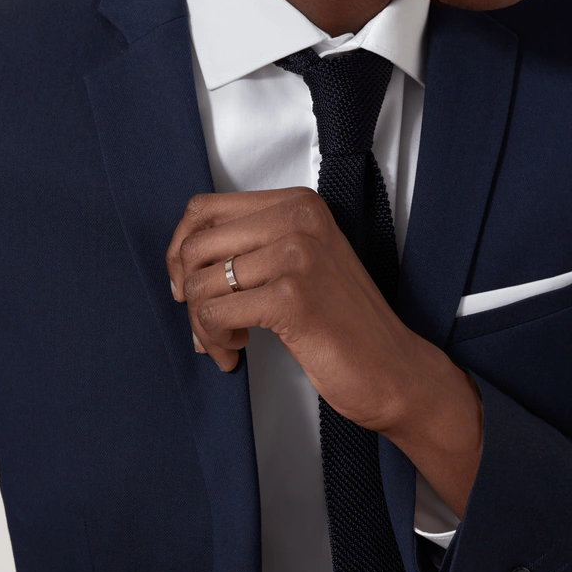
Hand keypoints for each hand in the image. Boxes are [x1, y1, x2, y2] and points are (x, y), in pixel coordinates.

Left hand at [165, 186, 442, 433]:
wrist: (391, 367)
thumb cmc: (342, 320)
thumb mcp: (299, 261)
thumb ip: (251, 246)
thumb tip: (180, 260)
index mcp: (297, 204)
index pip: (205, 209)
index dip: (181, 249)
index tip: (187, 282)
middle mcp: (297, 219)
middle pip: (197, 247)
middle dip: (188, 293)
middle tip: (207, 323)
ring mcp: (295, 255)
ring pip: (201, 284)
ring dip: (202, 324)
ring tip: (225, 342)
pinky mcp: (290, 297)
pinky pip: (215, 314)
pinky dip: (214, 340)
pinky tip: (235, 353)